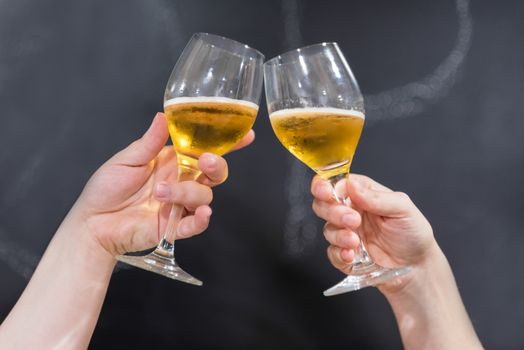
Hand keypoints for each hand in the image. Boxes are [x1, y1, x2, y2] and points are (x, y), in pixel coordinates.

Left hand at [69, 112, 253, 257]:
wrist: (92, 222)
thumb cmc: (106, 188)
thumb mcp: (127, 160)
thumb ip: (149, 143)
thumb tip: (162, 116)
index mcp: (172, 161)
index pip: (205, 150)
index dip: (227, 144)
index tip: (246, 136)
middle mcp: (181, 181)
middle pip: (214, 173)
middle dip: (217, 165)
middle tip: (205, 161)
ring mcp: (179, 205)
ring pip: (204, 195)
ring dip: (187, 192)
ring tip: (160, 192)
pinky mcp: (174, 227)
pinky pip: (196, 224)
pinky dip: (202, 219)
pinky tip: (201, 213)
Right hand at [311, 174, 436, 293]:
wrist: (418, 267)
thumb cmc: (413, 233)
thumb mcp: (402, 208)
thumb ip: (376, 197)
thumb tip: (352, 185)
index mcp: (362, 194)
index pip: (335, 183)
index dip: (325, 186)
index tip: (328, 193)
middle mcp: (351, 211)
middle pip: (323, 204)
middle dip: (333, 212)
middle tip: (353, 220)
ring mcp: (346, 233)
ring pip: (328, 229)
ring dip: (339, 235)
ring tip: (356, 241)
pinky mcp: (345, 254)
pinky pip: (331, 252)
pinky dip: (339, 253)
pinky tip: (352, 255)